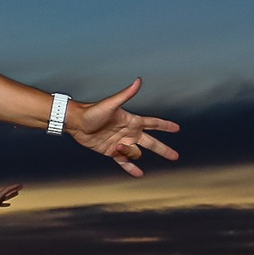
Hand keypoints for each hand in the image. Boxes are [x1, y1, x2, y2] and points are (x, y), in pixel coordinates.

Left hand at [0, 180, 21, 212]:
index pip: (8, 189)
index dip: (14, 187)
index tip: (19, 185)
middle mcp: (0, 196)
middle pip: (9, 192)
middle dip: (15, 189)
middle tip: (21, 186)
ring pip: (7, 197)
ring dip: (12, 195)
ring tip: (18, 192)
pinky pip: (3, 205)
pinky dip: (6, 204)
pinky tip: (9, 204)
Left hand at [65, 79, 180, 176]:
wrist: (76, 123)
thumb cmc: (92, 111)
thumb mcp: (111, 103)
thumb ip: (126, 94)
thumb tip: (138, 81)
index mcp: (132, 121)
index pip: (153, 124)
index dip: (165, 126)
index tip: (177, 128)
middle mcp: (129, 133)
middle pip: (151, 143)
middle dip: (163, 149)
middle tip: (175, 156)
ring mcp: (121, 143)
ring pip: (136, 153)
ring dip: (131, 153)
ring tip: (118, 147)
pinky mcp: (112, 152)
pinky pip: (124, 162)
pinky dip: (131, 168)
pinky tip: (139, 174)